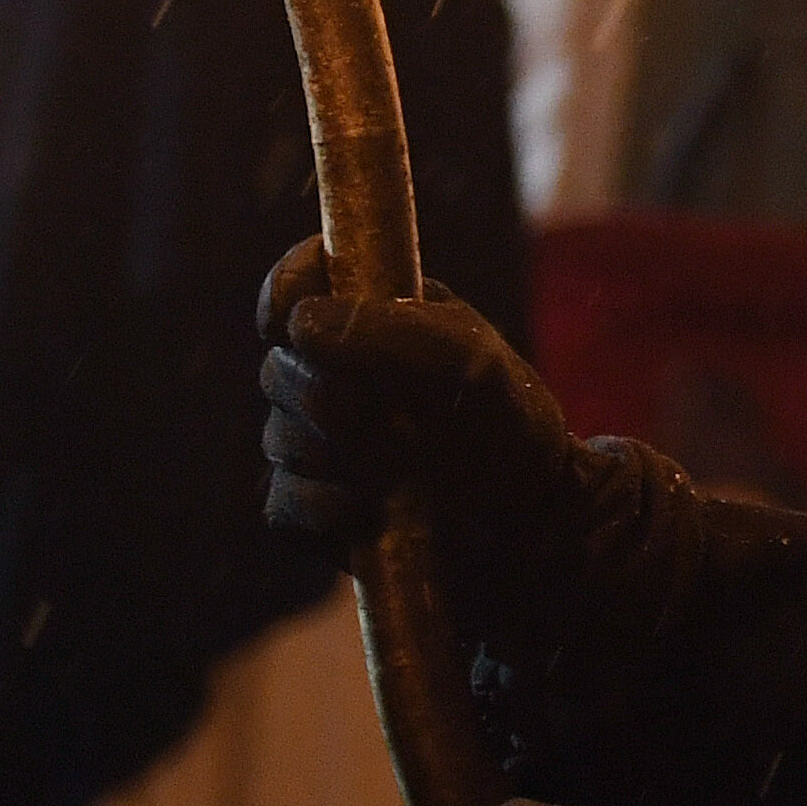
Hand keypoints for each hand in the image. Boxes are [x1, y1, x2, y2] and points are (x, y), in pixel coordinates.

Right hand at [256, 237, 588, 576]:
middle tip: (396, 418)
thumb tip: (301, 325)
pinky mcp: (306, 505)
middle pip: (279, 368)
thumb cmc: (508, 428)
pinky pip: (282, 501)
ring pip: (280, 437)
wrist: (527, 524)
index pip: (300, 281)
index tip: (296, 318)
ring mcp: (315, 440)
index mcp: (375, 318)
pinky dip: (328, 506)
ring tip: (407, 465)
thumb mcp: (473, 366)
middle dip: (331, 397)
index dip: (287, 290)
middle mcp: (335, 373)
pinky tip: (376, 508)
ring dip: (341, 456)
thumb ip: (396, 334)